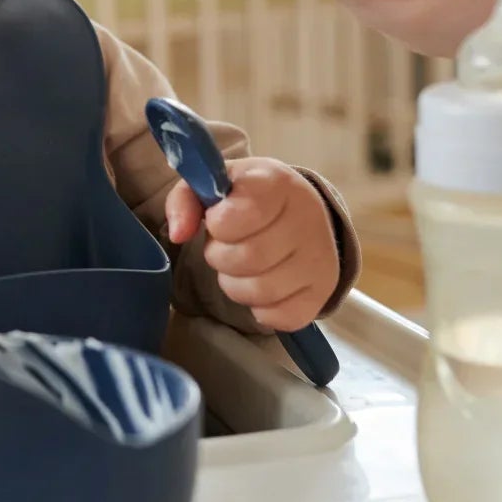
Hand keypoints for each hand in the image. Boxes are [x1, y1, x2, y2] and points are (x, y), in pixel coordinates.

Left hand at [165, 158, 339, 331]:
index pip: (233, 218)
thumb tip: (178, 234)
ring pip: (259, 292)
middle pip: (246, 259)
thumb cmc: (249, 196)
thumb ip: (186, 199)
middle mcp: (307, 219)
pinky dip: (260, 308)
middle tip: (227, 246)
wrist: (301, 210)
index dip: (217, 225)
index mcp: (276, 183)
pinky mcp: (323, 292)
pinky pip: (279, 318)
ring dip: (236, 284)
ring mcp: (319, 258)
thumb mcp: (216, 184)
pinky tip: (263, 284)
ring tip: (242, 265)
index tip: (219, 219)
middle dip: (221, 257)